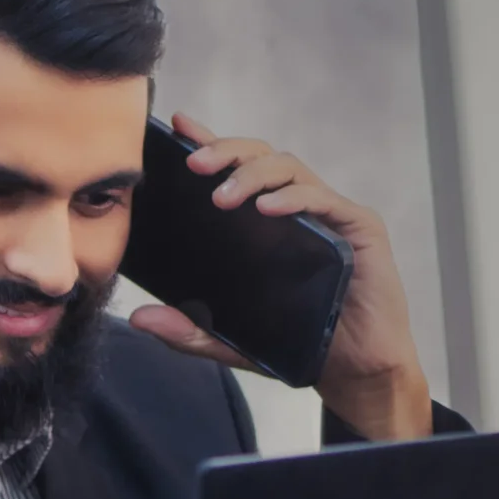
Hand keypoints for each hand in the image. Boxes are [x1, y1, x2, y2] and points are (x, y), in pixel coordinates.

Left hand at [127, 112, 432, 440]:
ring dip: (252, 175)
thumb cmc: (301, 346)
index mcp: (267, 223)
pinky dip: (293, 198)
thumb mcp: (231, 342)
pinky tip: (267, 208)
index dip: (210, 142)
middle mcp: (298, 208)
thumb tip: (139, 319)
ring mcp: (331, 214)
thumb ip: (188, 330)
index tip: (179, 126)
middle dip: (226, 152)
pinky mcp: (360, 227)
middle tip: (193, 165)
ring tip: (221, 197)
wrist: (357, 372)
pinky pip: (324, 199)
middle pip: (260, 157)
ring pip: (289, 168)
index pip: (236, 171)